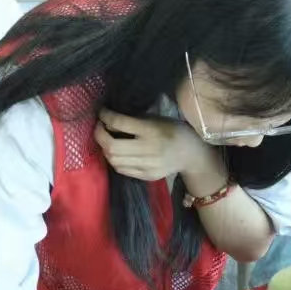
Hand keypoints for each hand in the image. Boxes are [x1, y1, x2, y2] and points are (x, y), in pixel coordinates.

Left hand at [95, 109, 225, 183]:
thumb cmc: (173, 131)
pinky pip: (121, 169)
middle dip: (100, 135)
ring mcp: (147, 166)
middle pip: (112, 146)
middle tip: (100, 128)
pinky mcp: (146, 176)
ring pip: (113, 160)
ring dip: (105, 149)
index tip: (102, 113)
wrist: (191, 154)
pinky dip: (114, 160)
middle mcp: (148, 149)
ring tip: (107, 140)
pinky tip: (117, 152)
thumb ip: (134, 120)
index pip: (120, 123)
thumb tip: (109, 121)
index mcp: (152, 130)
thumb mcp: (156, 119)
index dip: (105, 116)